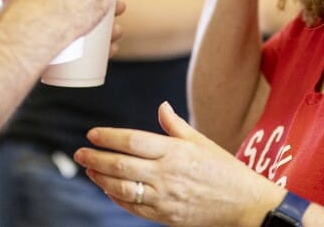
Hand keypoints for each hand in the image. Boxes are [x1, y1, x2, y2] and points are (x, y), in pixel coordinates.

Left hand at [74, 102, 283, 226]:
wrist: (243, 203)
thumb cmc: (222, 169)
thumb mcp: (200, 141)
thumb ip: (175, 125)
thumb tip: (161, 106)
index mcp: (175, 151)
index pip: (132, 141)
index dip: (108, 137)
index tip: (92, 134)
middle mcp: (167, 174)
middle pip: (121, 165)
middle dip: (96, 159)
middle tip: (80, 153)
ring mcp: (165, 198)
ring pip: (123, 189)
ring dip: (101, 180)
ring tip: (90, 171)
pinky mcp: (165, 216)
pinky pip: (134, 208)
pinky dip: (117, 199)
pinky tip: (108, 190)